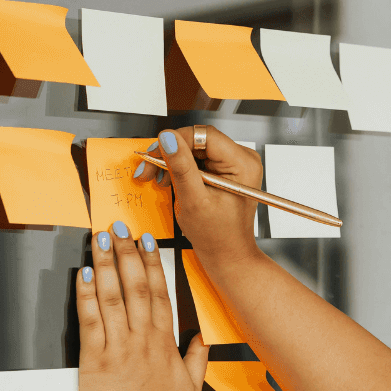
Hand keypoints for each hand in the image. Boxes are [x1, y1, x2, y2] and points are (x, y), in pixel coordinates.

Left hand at [76, 223, 208, 390]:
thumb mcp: (193, 387)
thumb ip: (198, 358)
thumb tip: (202, 337)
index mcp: (164, 341)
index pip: (158, 292)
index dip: (152, 263)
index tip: (146, 241)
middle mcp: (142, 338)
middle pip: (134, 286)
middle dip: (126, 253)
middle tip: (119, 228)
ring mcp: (118, 346)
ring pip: (112, 296)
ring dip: (106, 264)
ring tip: (99, 239)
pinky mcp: (95, 360)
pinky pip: (90, 320)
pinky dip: (87, 295)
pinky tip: (85, 274)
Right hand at [133, 126, 263, 268]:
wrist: (227, 255)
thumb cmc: (217, 237)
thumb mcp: (194, 201)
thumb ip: (181, 167)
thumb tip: (168, 138)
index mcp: (242, 164)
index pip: (203, 135)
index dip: (175, 141)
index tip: (154, 153)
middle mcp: (242, 160)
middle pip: (198, 141)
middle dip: (170, 154)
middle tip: (148, 169)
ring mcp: (234, 165)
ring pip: (194, 150)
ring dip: (172, 163)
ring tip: (157, 179)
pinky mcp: (225, 171)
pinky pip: (198, 160)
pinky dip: (180, 169)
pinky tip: (169, 181)